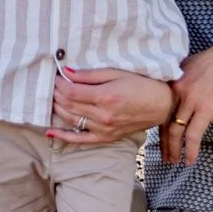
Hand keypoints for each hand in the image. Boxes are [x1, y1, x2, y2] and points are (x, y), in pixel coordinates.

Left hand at [45, 66, 171, 144]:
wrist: (161, 105)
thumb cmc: (141, 85)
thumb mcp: (116, 73)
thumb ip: (90, 75)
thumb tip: (67, 72)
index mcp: (105, 96)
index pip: (71, 92)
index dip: (59, 84)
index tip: (55, 76)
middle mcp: (102, 115)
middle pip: (68, 105)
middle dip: (56, 94)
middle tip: (51, 85)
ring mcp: (103, 129)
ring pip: (71, 119)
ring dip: (57, 108)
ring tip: (51, 98)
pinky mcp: (106, 138)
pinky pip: (80, 140)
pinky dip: (64, 136)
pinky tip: (51, 131)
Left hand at [163, 33, 212, 166]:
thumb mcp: (196, 63)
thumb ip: (186, 76)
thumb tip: (184, 86)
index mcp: (174, 78)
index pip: (162, 106)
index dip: (160, 124)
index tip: (162, 136)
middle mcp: (177, 89)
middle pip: (165, 120)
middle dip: (164, 142)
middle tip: (164, 155)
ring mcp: (190, 100)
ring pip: (175, 131)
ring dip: (173, 149)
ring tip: (173, 161)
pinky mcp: (205, 109)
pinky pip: (193, 135)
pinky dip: (190, 150)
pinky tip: (189, 160)